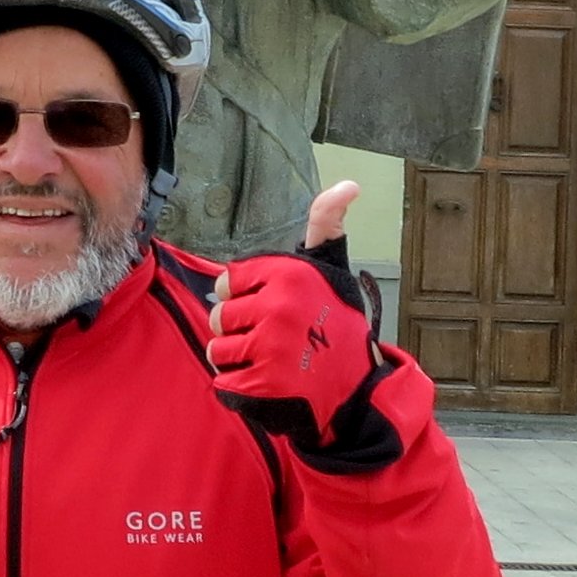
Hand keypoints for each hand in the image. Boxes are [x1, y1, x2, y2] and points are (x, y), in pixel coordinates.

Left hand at [210, 181, 378, 460]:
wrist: (357, 391)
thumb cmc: (339, 326)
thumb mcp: (333, 269)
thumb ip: (326, 223)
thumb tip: (348, 185)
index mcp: (289, 274)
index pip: (227, 281)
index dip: (240, 298)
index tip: (265, 308)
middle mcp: (278, 306)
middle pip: (219, 316)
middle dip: (238, 330)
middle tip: (271, 339)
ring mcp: (271, 347)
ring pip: (218, 350)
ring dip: (237, 360)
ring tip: (270, 361)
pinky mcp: (264, 383)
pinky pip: (224, 382)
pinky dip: (240, 388)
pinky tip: (267, 383)